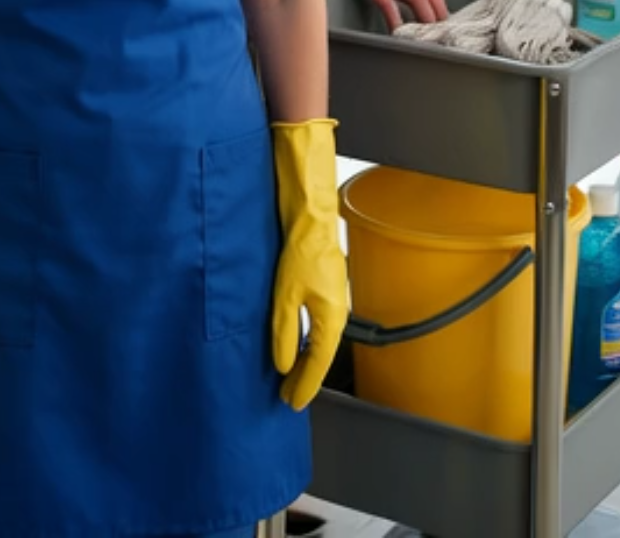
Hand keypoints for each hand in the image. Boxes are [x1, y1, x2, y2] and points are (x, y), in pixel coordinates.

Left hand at [271, 119, 348, 411]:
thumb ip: (283, 333)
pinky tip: (293, 342)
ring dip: (304, 360)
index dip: (305, 386)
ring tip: (288, 376)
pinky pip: (317, 325)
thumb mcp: (285, 296)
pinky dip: (305, 340)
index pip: (318, 364)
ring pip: (320, 341)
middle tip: (287, 397)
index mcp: (332, 319)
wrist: (311, 216)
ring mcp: (333, 299)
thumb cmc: (302, 249)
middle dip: (304, 378)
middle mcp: (337, 312)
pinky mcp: (324, 287)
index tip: (293, 404)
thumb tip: (282, 363)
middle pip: (321, 356)